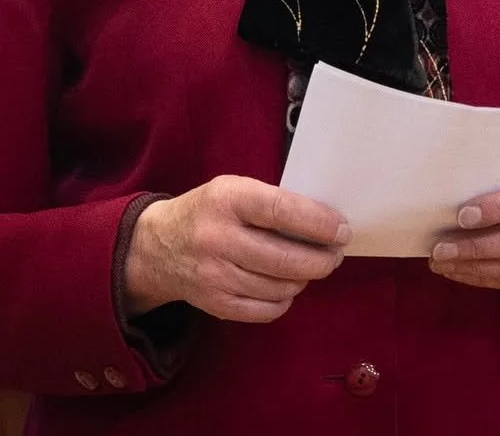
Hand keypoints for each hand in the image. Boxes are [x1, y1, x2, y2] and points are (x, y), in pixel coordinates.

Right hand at [124, 175, 350, 322]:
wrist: (157, 247)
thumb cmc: (209, 212)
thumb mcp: (233, 190)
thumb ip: (272, 203)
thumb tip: (325, 226)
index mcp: (226, 199)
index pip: (282, 211)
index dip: (319, 223)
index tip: (342, 230)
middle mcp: (217, 238)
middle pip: (285, 258)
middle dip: (321, 259)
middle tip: (335, 254)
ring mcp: (215, 275)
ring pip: (280, 287)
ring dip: (305, 279)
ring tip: (309, 267)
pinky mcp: (215, 304)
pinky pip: (266, 310)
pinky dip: (284, 299)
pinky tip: (285, 285)